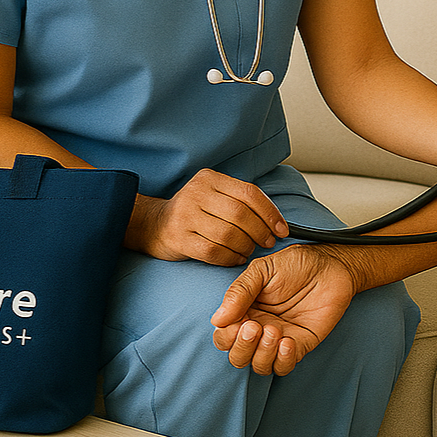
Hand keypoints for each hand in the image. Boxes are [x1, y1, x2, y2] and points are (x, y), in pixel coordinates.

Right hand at [124, 169, 288, 264]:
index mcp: (210, 178)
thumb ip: (240, 200)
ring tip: (249, 250)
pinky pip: (213, 251)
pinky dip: (230, 258)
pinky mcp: (179, 238)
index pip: (249, 193)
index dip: (270, 212)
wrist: (154, 224)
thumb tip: (276, 220)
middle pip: (241, 214)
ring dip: (246, 246)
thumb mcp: (214, 194)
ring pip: (228, 234)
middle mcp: (197, 193)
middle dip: (260, 231)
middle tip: (267, 242)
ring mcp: (186, 215)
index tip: (282, 229)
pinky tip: (236, 258)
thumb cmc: (194, 211)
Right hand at [211, 244, 359, 374]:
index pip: (224, 336)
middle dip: (243, 348)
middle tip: (255, 327)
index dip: (227, 335)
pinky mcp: (300, 345)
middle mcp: (259, 329)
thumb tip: (217, 320)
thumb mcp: (263, 269)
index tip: (240, 322)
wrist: (331, 266)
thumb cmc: (296, 264)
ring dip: (262, 354)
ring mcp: (279, 340)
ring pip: (259, 366)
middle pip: (238, 357)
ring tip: (275, 331)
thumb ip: (240, 291)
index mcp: (244, 311)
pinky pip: (284, 366)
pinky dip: (282, 360)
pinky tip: (287, 342)